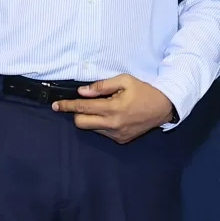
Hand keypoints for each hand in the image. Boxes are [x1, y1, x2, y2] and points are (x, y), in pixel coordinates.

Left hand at [53, 73, 176, 142]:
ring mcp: (117, 134)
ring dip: (91, 119)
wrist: (164, 107)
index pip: (82, 108)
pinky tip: (113, 117)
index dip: (67, 106)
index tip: (55, 105)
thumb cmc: (144, 91)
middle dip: (77, 113)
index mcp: (112, 108)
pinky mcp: (121, 140)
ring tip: (105, 109)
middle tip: (82, 105)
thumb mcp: (124, 80)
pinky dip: (102, 125)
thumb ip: (101, 86)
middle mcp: (112, 124)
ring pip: (92, 128)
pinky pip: (103, 133)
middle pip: (81, 123)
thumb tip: (82, 92)